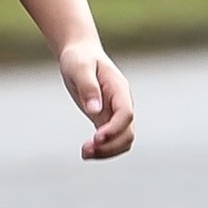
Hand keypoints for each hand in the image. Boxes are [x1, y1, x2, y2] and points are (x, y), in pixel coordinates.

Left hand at [57, 38, 133, 160]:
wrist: (80, 54)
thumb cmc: (79, 58)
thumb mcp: (79, 67)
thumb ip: (88, 86)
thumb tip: (94, 110)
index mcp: (119, 89)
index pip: (126, 114)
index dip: (115, 128)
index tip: (96, 137)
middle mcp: (122, 103)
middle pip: (127, 133)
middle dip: (110, 146)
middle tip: (86, 151)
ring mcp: (115, 113)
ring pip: (122, 140)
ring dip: (107, 151)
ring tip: (85, 153)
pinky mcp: (105, 119)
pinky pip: (111, 140)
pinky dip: (102, 149)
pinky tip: (86, 151)